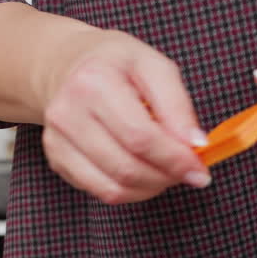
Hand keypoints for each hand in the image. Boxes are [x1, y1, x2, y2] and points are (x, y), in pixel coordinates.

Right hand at [38, 28, 211, 204]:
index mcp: (94, 82)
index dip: (175, 160)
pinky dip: (130, 192)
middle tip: (186, 172)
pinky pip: (100, 192)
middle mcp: (68, 113)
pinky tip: (143, 175)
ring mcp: (57, 140)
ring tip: (166, 172)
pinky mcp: (57, 160)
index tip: (199, 170)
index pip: (140, 137)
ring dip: (150, 188)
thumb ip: (178, 105)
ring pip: (114, 188)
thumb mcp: (154, 66)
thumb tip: (196, 145)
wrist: (67, 65)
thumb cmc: (115, 65)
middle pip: (126, 167)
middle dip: (166, 177)